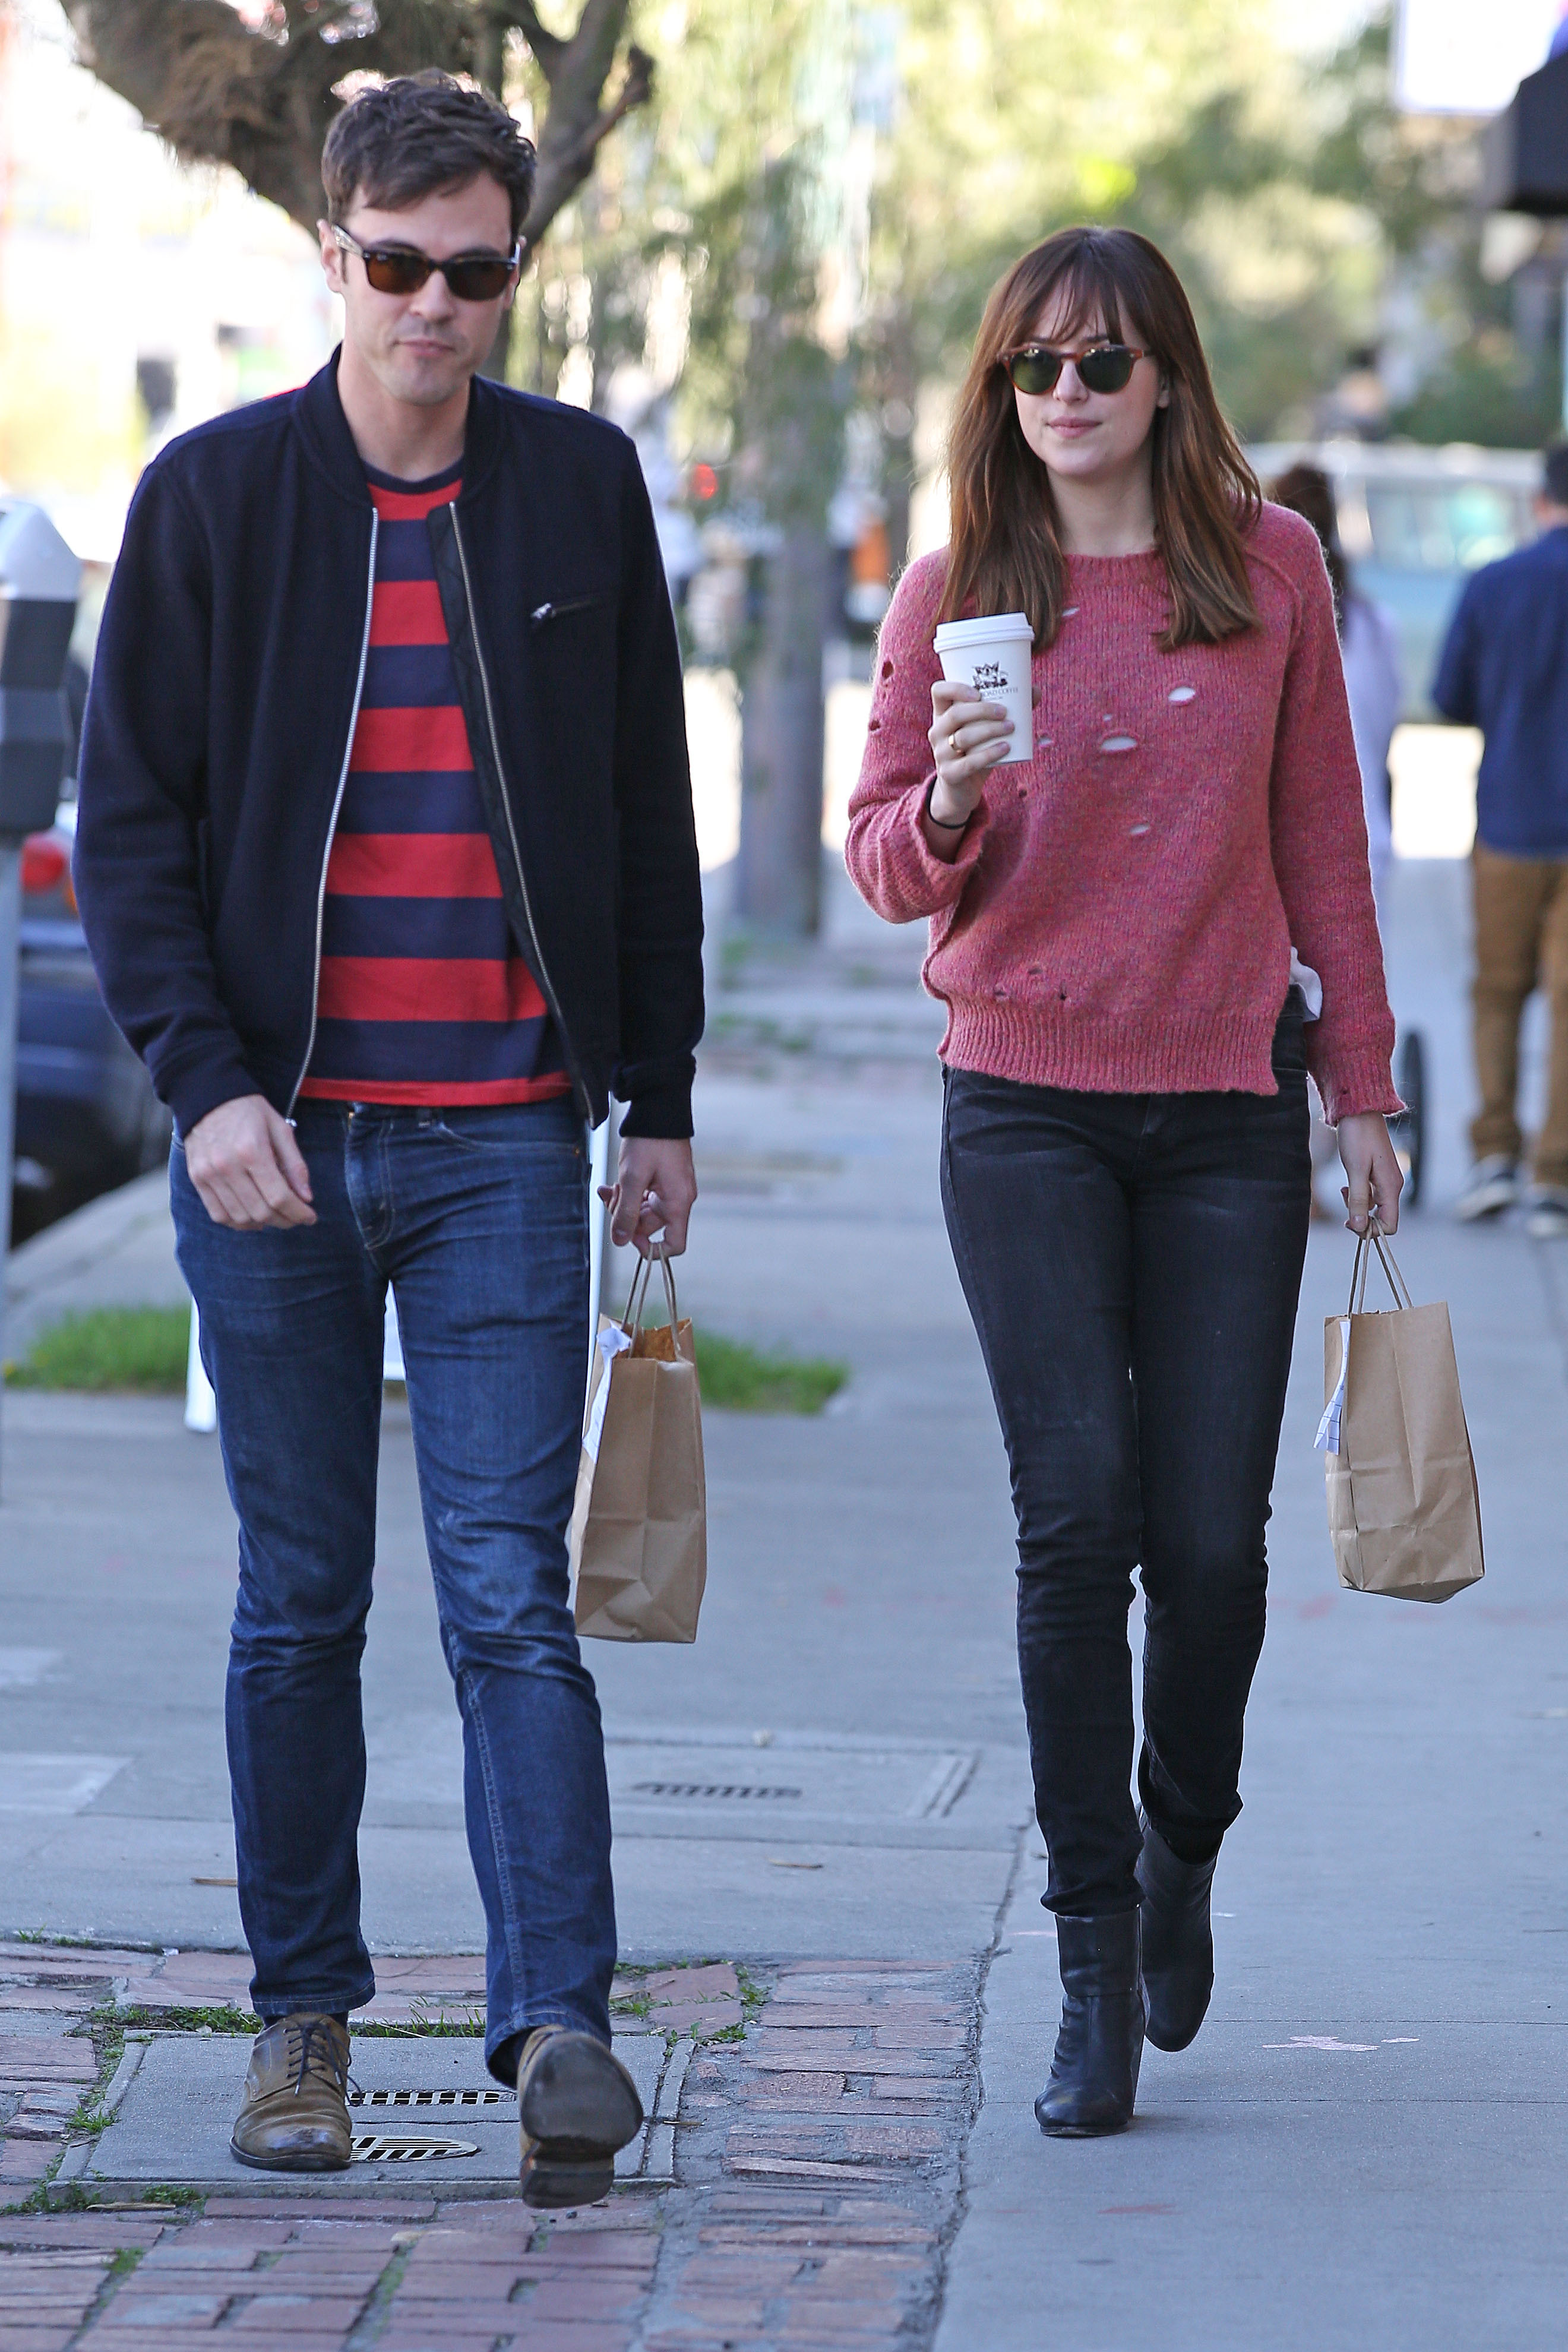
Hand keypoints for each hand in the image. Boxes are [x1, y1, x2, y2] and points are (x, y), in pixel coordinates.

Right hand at [184, 1094, 315, 1231]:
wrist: (207, 1096)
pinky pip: (218, 1214)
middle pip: (261, 1211)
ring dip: (263, 1224)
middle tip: (296, 1217)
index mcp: (252, 1151)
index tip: (310, 1217)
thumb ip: (295, 1163)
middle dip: (285, 1220)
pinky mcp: (197, 1179)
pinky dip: (238, 1222)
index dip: (298, 1213)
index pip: (279, 1196)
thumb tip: (306, 1197)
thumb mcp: (280, 1128)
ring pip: (240, 1217)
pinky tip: (252, 1216)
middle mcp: (227, 1166)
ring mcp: (209, 1175)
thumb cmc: (248, 1111)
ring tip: (276, 1216)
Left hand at [599, 1136, 696, 1257]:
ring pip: (642, 1211)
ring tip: (609, 1187)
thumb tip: (620, 1241)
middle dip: (625, 1217)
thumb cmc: (650, 1141)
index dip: (651, 1249)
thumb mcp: (632, 1179)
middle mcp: (678, 1199)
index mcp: (678, 1202)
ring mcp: (670, 1189)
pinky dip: (627, 1193)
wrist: (658, 1108)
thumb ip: (625, 1212)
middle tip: (609, 1198)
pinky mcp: (661, 1180)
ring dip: (623, 1203)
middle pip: (650, 1226)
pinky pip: (642, 1196)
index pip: (674, 1244)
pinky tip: (612, 1184)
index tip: (629, 1237)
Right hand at [927, 678, 1012, 825]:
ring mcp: (941, 754)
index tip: (979, 692)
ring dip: (990, 730)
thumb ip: (1007, 710)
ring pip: (963, 737)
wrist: (962, 789)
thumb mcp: (985, 730)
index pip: (939, 692)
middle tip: (1005, 712)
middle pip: (955, 714)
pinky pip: (969, 762)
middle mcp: (937, 732)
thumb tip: (1036, 691)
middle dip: (982, 710)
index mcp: (942, 715)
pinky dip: (989, 754)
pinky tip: (1006, 748)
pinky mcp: (949, 774)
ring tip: (1011, 727)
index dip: (956, 688)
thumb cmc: (976, 751)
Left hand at [1337, 1112, 1401, 1236]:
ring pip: (1373, 1207)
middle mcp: (1392, 1186)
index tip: (1350, 1222)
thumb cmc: (1358, 1137)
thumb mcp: (1355, 1170)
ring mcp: (1385, 1180)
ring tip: (1344, 1190)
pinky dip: (1357, 1195)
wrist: (1358, 1111)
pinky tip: (1346, 1185)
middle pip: (1382, 1218)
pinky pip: (1370, 1195)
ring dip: (1357, 1206)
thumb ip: (1358, 1199)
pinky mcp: (1376, 1174)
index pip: (1390, 1225)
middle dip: (1362, 1219)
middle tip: (1343, 1207)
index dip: (1370, 1230)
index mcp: (1391, 1187)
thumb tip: (1360, 1227)